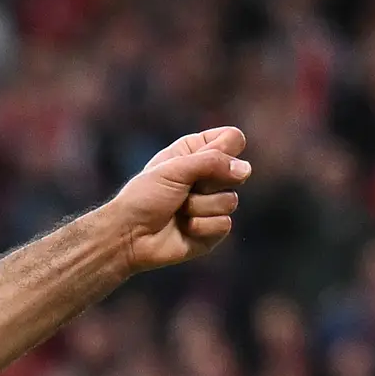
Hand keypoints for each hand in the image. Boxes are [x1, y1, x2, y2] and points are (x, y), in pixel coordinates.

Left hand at [99, 127, 252, 272]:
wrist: (129, 236)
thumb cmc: (145, 197)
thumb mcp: (176, 169)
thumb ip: (212, 162)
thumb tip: (245, 170)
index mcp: (197, 153)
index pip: (232, 139)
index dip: (224, 149)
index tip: (201, 158)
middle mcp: (209, 177)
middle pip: (238, 171)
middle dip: (209, 182)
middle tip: (184, 189)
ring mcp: (212, 204)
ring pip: (231, 201)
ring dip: (200, 207)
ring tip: (179, 210)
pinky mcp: (213, 230)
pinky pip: (224, 224)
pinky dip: (201, 227)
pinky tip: (183, 228)